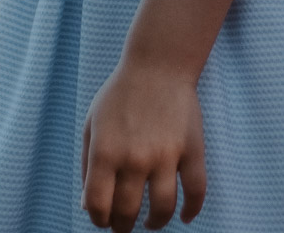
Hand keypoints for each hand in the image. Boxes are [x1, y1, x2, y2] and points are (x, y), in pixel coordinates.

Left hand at [80, 59, 205, 230]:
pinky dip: (192, 209)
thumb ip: (87, 166)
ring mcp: (166, 155)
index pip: (98, 206)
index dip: (99, 220)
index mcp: (105, 151)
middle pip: (128, 212)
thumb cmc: (120, 95)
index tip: (104, 220)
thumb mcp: (92, 125)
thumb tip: (88, 205)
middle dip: (123, 226)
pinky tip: (184, 215)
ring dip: (155, 222)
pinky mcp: (192, 150)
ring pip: (162, 208)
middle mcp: (134, 157)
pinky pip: (196, 190)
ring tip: (150, 222)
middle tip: (125, 225)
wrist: (158, 65)